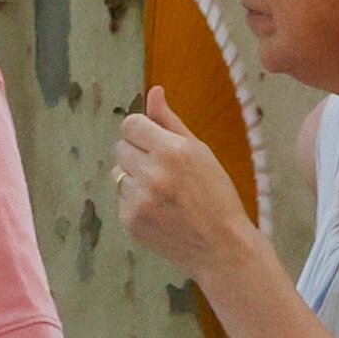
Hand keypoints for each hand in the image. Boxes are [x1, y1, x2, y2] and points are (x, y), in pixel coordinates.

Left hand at [112, 89, 261, 281]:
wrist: (221, 246)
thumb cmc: (216, 195)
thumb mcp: (200, 152)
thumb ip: (171, 121)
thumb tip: (154, 91)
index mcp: (172, 150)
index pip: (130, 124)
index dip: (141, 131)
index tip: (154, 141)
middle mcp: (152, 172)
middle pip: (120, 147)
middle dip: (137, 154)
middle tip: (162, 170)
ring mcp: (138, 199)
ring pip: (117, 173)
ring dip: (134, 178)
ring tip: (162, 192)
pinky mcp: (130, 220)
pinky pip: (122, 198)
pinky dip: (135, 201)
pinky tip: (160, 210)